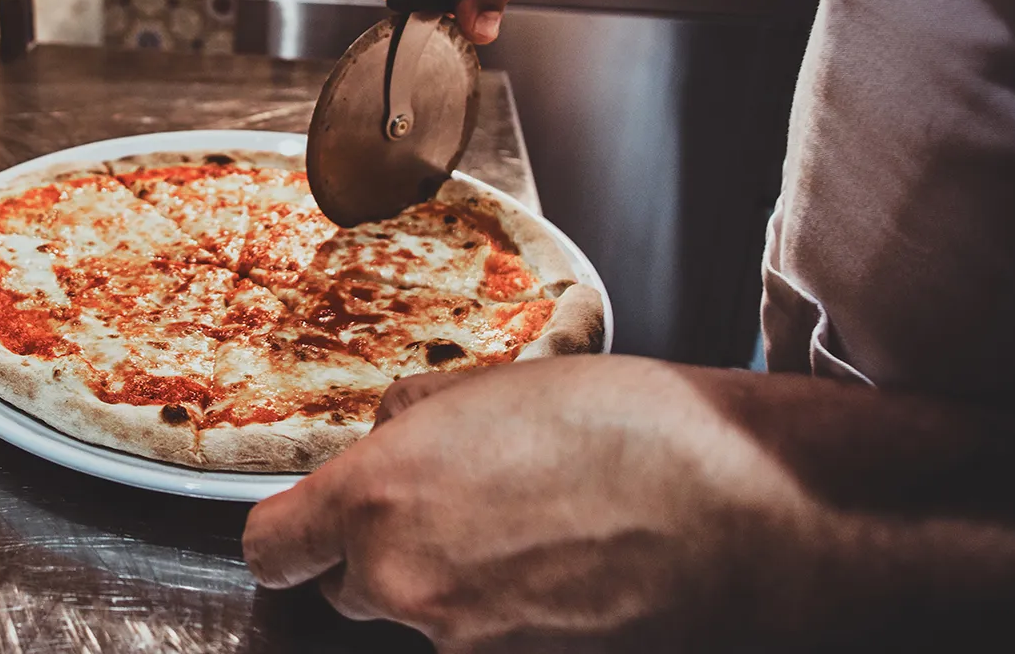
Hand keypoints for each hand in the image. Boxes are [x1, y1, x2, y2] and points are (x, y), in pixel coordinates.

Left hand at [241, 356, 825, 651]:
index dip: (290, 534)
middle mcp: (404, 583)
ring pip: (423, 616)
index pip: (271, 549)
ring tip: (529, 533)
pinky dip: (507, 614)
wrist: (743, 510)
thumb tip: (385, 439)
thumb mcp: (493, 386)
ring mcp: (464, 643)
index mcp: (377, 500)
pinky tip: (564, 571)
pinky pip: (484, 638)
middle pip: (349, 587)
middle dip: (385, 553)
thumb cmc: (627, 430)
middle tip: (456, 507)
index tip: (306, 524)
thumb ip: (411, 421)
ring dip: (451, 585)